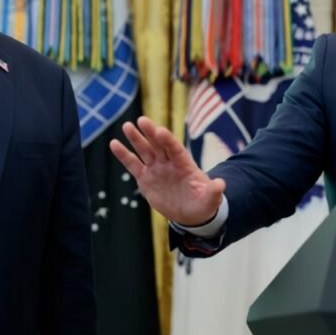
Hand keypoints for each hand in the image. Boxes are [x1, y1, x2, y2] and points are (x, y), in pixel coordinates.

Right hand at [109, 116, 225, 225]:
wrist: (190, 213)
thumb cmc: (203, 203)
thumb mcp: (211, 200)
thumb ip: (214, 192)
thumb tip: (221, 184)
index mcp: (185, 165)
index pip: (176, 149)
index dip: (168, 141)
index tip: (161, 131)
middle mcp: (169, 163)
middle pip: (159, 145)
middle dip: (151, 133)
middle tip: (142, 121)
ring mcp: (157, 169)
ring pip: (145, 151)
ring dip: (136, 139)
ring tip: (127, 126)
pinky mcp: (145, 178)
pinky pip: (133, 165)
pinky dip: (124, 155)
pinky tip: (114, 144)